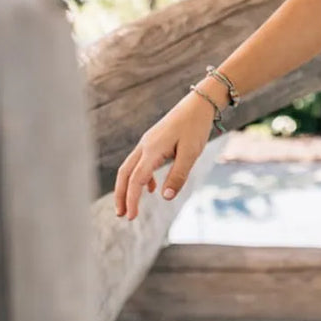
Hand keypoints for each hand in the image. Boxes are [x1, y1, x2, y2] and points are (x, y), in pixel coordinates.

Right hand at [112, 91, 216, 219]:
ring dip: (128, 187)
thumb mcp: (191, 153)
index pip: (136, 180)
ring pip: (130, 168)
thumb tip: (164, 197)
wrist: (199, 103)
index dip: (132, 199)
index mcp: (152, 150)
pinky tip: (152, 188)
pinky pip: (141, 162)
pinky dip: (142, 177)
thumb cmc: (196, 127)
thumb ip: (178, 175)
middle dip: (120, 195)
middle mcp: (145, 146)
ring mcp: (147, 142)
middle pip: (125, 174)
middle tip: (121, 215)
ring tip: (130, 206)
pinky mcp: (154, 141)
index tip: (132, 217)